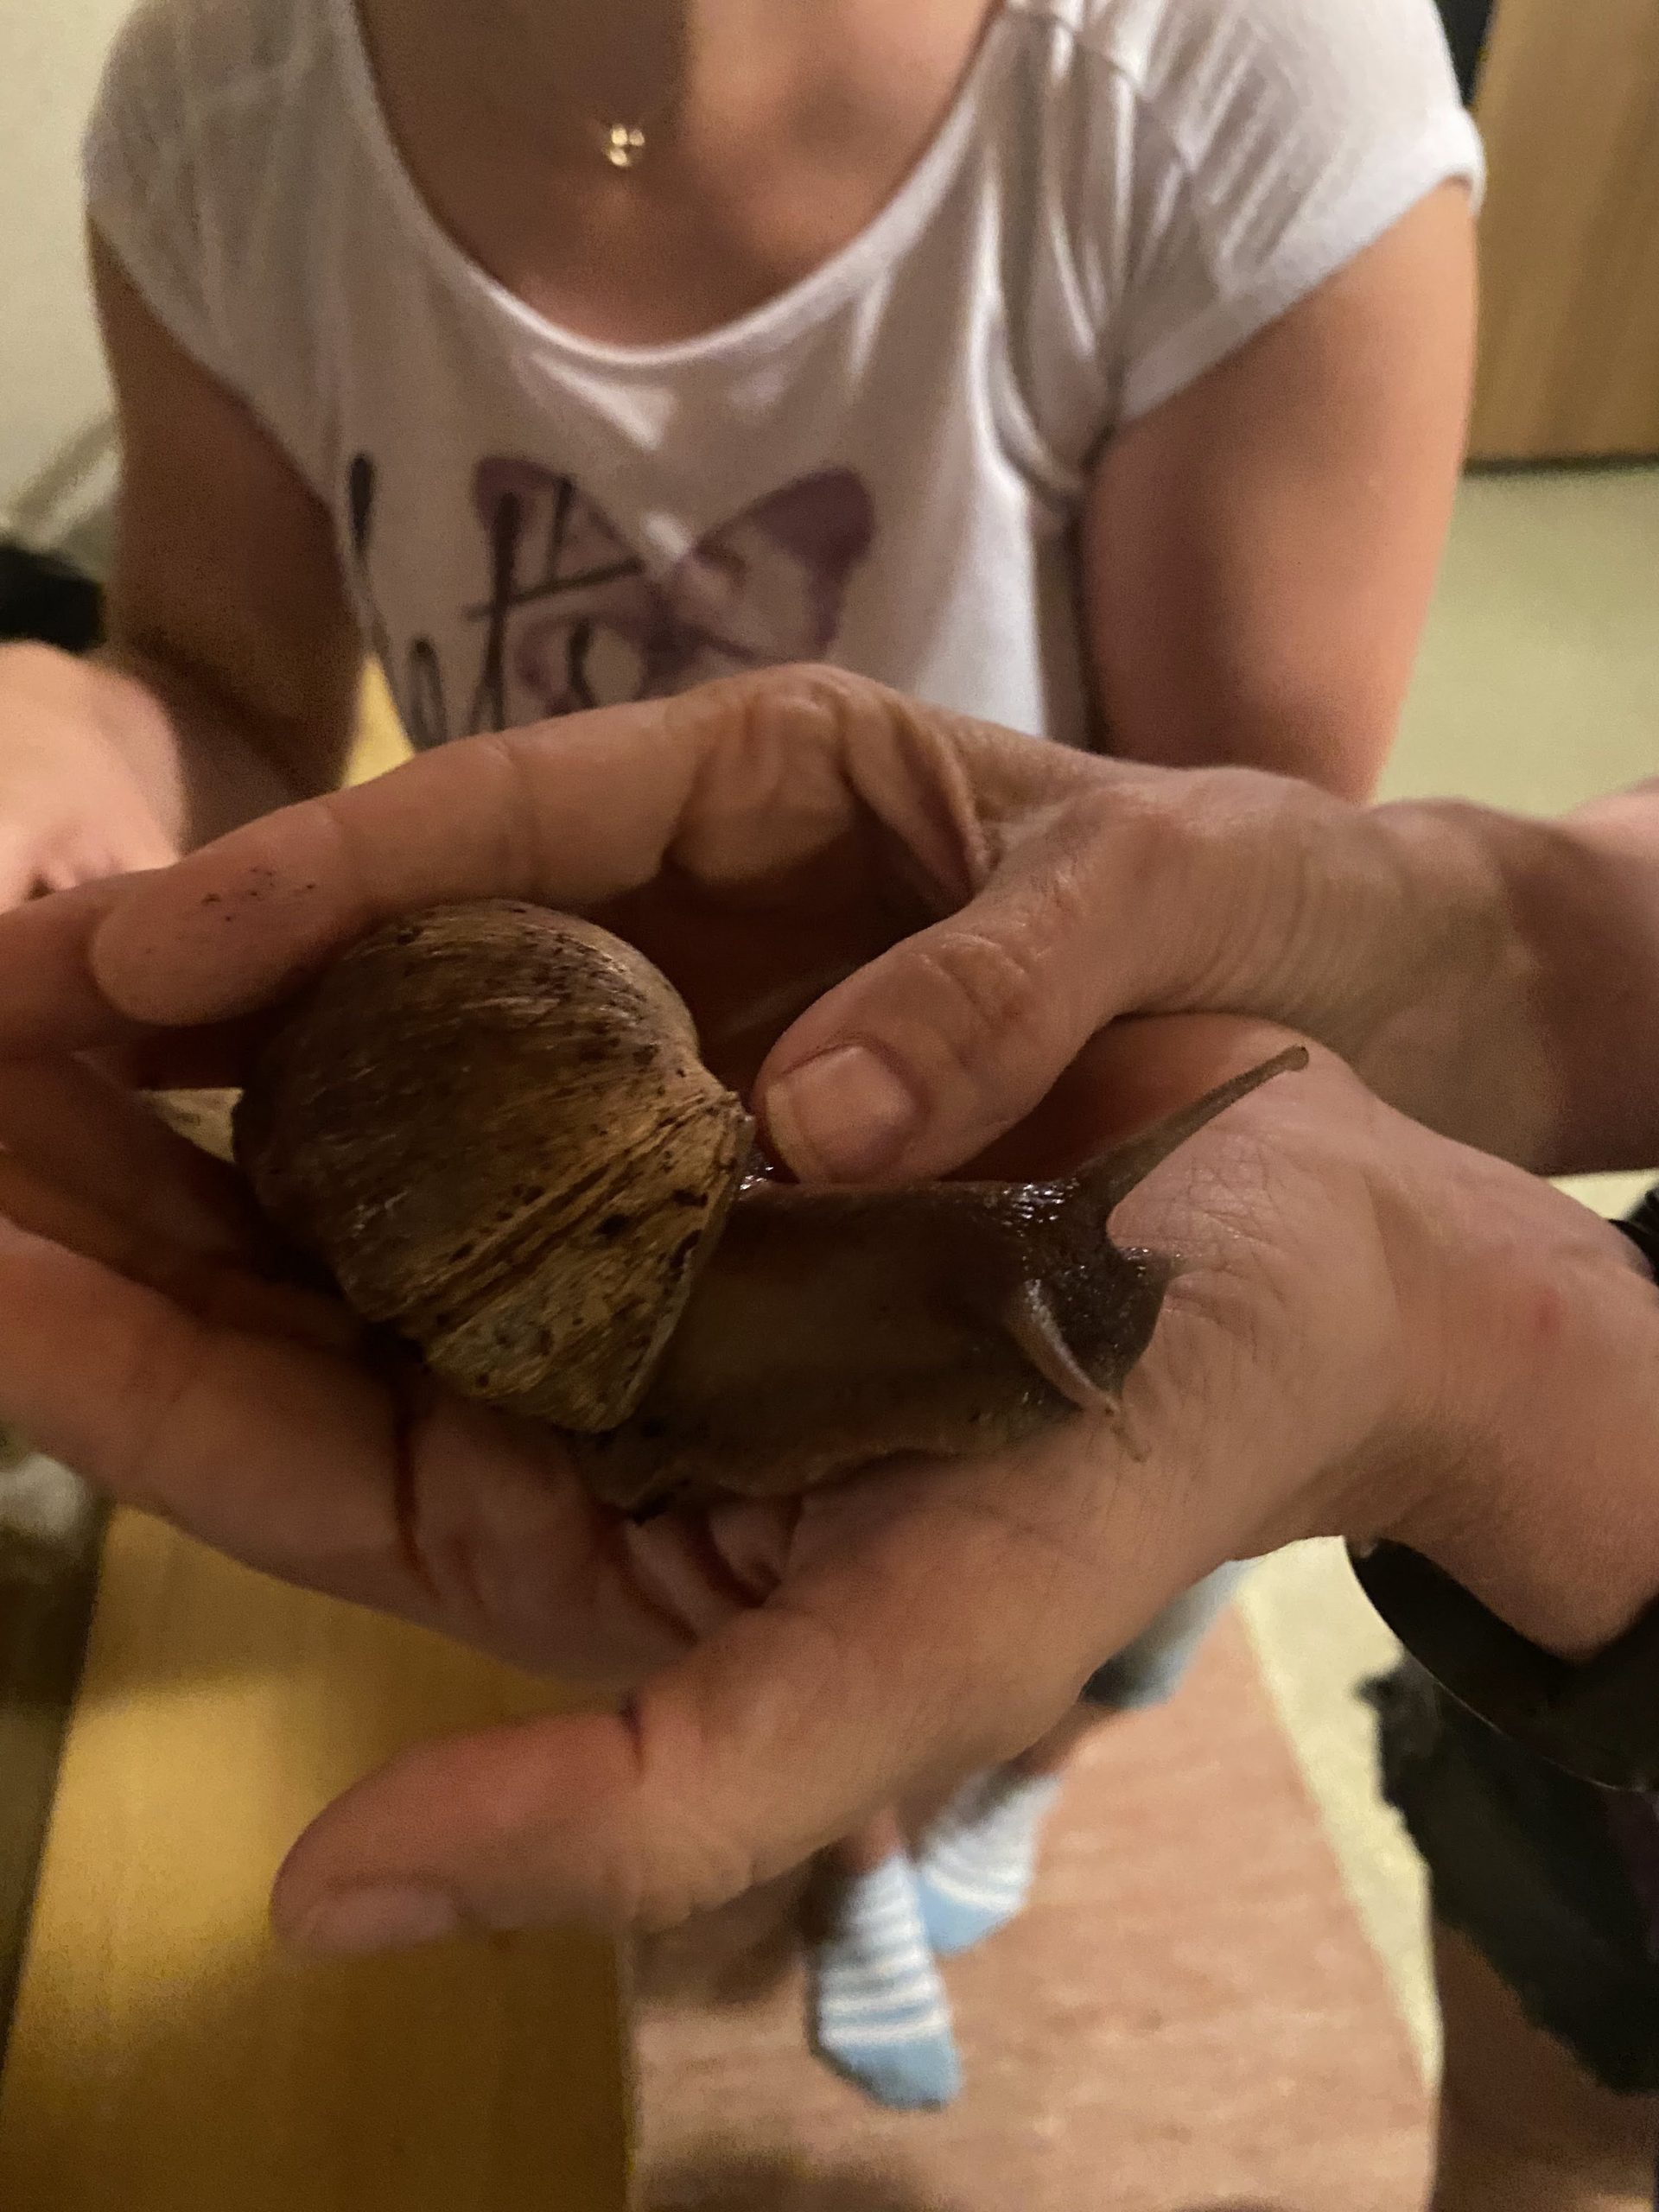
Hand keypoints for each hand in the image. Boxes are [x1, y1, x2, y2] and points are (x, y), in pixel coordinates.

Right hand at [0, 664, 1454, 1153]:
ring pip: (437, 1068)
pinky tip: (277, 1285)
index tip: (137, 945)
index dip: (318, 872)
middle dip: (212, 993)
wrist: (1367, 1015)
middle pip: (413, 938)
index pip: (504, 810)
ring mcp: (687, 1034)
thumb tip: (796, 1124)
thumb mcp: (1167, 892)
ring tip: (60, 1182)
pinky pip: (534, 1183)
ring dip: (259, 1120)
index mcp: (770, 776)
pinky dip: (409, 1221)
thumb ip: (1000, 982)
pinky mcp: (715, 1155)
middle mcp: (692, 901)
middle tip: (1, 1053)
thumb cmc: (1273, 905)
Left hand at [1, 996, 1655, 1955]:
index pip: (271, 1448)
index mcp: (569, 1531)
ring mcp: (605, 1232)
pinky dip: (358, 976)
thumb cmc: (1132, 1465)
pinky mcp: (678, 1110)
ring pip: (342, 1152)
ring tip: (40, 941)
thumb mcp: (912, 1670)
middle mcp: (556, 1385)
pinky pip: (476, 1038)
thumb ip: (640, 1808)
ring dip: (188, 1060)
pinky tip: (263, 906)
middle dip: (92, 1178)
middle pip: (266, 1290)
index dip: (95, 1348)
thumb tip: (319, 1913)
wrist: (1318, 1268)